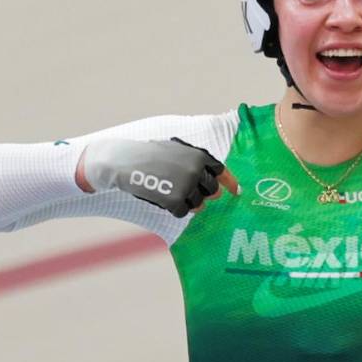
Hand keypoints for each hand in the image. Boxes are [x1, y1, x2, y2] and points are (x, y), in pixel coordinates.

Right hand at [76, 135, 239, 216]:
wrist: (126, 162)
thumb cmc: (149, 155)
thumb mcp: (175, 148)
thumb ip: (195, 161)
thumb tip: (214, 178)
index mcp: (198, 155)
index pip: (221, 172)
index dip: (229, 183)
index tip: (236, 192)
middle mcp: (197, 171)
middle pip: (212, 192)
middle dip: (203, 194)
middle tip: (186, 191)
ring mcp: (188, 186)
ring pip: (199, 205)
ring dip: (187, 202)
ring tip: (168, 191)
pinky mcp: (177, 201)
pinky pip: (183, 213)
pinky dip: (174, 209)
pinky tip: (162, 197)